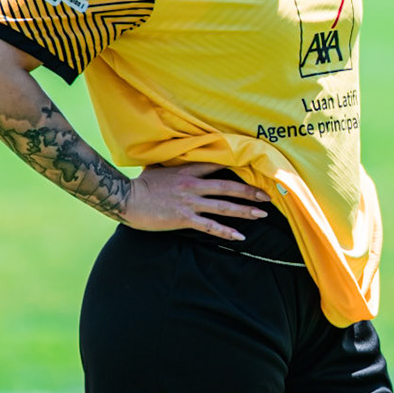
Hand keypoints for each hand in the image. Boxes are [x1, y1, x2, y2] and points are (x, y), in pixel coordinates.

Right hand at [120, 165, 269, 240]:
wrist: (126, 198)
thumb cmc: (140, 184)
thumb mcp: (157, 167)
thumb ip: (170, 163)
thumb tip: (171, 156)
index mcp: (187, 170)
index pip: (218, 166)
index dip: (237, 168)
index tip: (253, 171)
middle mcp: (193, 184)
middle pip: (228, 186)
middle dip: (250, 191)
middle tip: (267, 196)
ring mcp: (190, 202)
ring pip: (224, 206)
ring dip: (245, 210)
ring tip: (262, 214)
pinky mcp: (184, 218)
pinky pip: (210, 226)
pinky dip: (226, 232)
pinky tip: (240, 236)